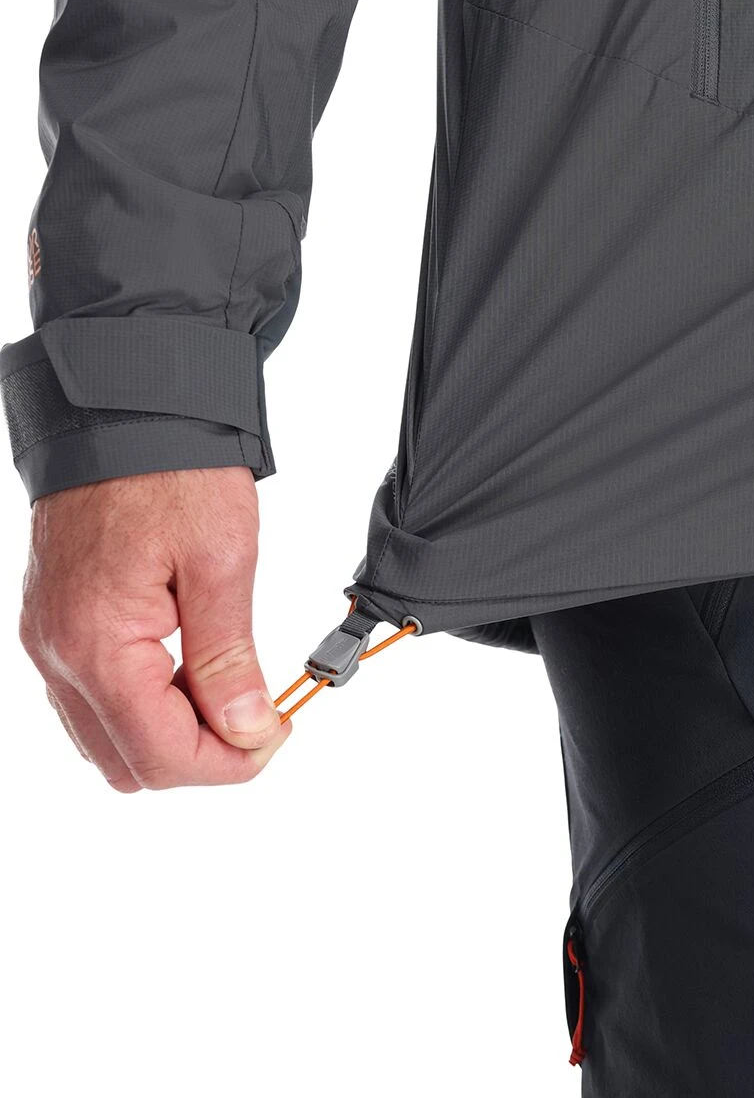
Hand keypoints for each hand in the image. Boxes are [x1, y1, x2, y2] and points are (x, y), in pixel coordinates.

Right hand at [19, 467, 289, 791]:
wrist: (123, 416)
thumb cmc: (173, 476)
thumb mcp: (221, 562)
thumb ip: (228, 657)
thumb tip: (247, 729)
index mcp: (96, 644)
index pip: (160, 754)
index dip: (228, 763)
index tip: (277, 733)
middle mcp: (58, 655)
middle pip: (129, 764)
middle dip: (202, 757)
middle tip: (259, 717)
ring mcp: (49, 644)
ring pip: (107, 740)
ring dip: (173, 735)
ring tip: (231, 690)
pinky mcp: (55, 628)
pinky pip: (92, 702)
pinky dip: (146, 707)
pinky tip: (192, 672)